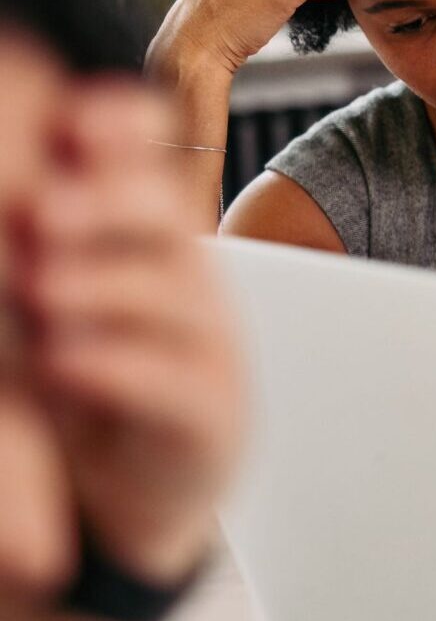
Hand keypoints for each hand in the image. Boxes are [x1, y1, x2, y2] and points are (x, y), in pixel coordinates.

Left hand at [7, 88, 243, 588]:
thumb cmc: (66, 385)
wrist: (110, 502)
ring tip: (39, 289)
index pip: (142, 158)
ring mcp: (205, 346)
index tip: (75, 118)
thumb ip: (53, 222)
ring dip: (103, 288)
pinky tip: (63, 361)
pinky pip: (176, 385)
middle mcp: (179, 279)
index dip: (118, 132)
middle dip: (108, 205)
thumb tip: (57, 132)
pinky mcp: (211, 420)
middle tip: (40, 211)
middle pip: (165, 217)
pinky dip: (116, 369)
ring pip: (174, 297)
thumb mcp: (47, 292)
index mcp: (135, 233)